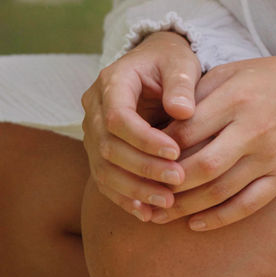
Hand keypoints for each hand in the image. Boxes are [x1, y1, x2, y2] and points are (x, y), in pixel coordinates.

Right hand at [81, 31, 199, 219]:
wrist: (155, 66)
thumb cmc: (171, 62)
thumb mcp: (180, 63)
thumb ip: (181, 84)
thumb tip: (183, 111)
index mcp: (112, 81)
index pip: (118, 117)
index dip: (144, 139)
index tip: (175, 152)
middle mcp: (94, 108)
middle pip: (108, 146)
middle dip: (143, 168)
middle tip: (178, 180)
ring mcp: (92, 132)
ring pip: (103, 168)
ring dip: (134, 189)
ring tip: (168, 203)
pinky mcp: (99, 152)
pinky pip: (105, 180)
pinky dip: (125, 198)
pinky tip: (148, 213)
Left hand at [149, 52, 275, 231]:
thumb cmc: (273, 78)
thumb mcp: (233, 71)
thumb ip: (199, 94)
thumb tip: (160, 123)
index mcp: (235, 99)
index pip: (186, 131)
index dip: (159, 149)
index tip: (140, 158)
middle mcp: (251, 130)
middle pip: (200, 166)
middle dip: (167, 185)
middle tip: (143, 195)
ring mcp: (269, 156)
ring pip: (220, 191)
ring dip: (186, 208)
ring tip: (160, 215)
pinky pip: (248, 205)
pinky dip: (220, 218)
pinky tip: (197, 224)